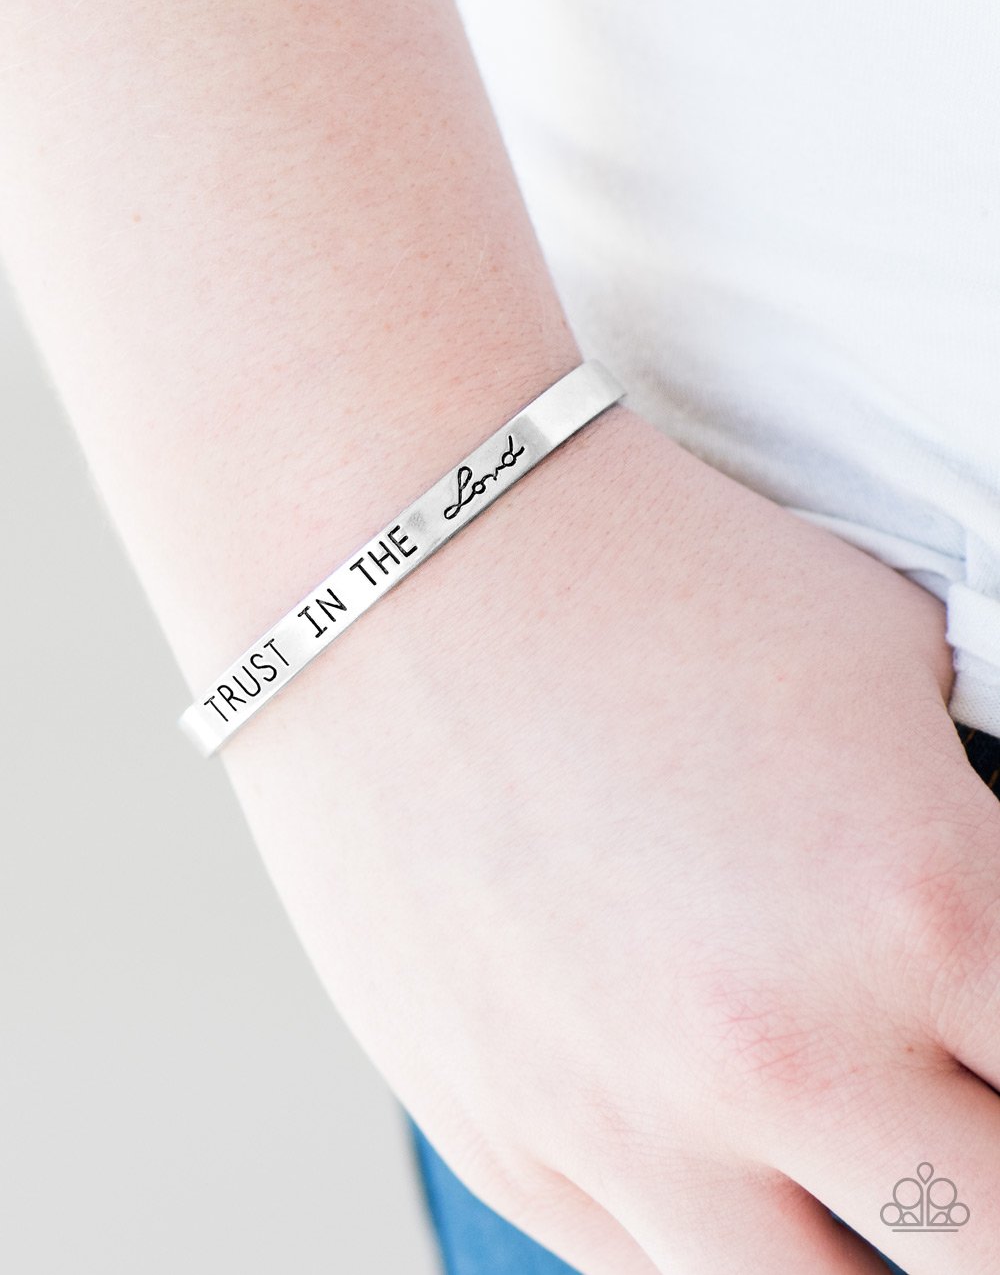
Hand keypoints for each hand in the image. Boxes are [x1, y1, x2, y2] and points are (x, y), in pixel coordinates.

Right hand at [220, 403, 997, 1273]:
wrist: (402, 567)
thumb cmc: (649, 579)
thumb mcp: (891, 659)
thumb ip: (978, 828)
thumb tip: (992, 934)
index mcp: (929, 906)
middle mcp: (788, 1052)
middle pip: (985, 1242)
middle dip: (994, 1192)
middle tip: (965, 1127)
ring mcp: (629, 1121)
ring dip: (865, 1253)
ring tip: (856, 1171)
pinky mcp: (504, 1136)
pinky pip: (647, 1272)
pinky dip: (712, 1232)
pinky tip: (721, 1157)